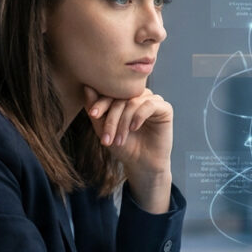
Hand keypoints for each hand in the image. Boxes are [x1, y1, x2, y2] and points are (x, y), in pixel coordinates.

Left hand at [84, 86, 172, 211]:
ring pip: (134, 102)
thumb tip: (87, 87)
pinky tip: (134, 128)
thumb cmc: (123, 146)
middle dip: (112, 118)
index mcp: (125, 97)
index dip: (101, 102)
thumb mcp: (103, 128)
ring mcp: (153, 101)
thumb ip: (94, 108)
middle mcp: (139, 96)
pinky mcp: (165, 108)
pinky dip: (139, 116)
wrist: (141, 164)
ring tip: (119, 140)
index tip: (93, 114)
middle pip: (121, 98)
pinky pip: (150, 105)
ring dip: (124, 122)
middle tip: (106, 138)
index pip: (111, 92)